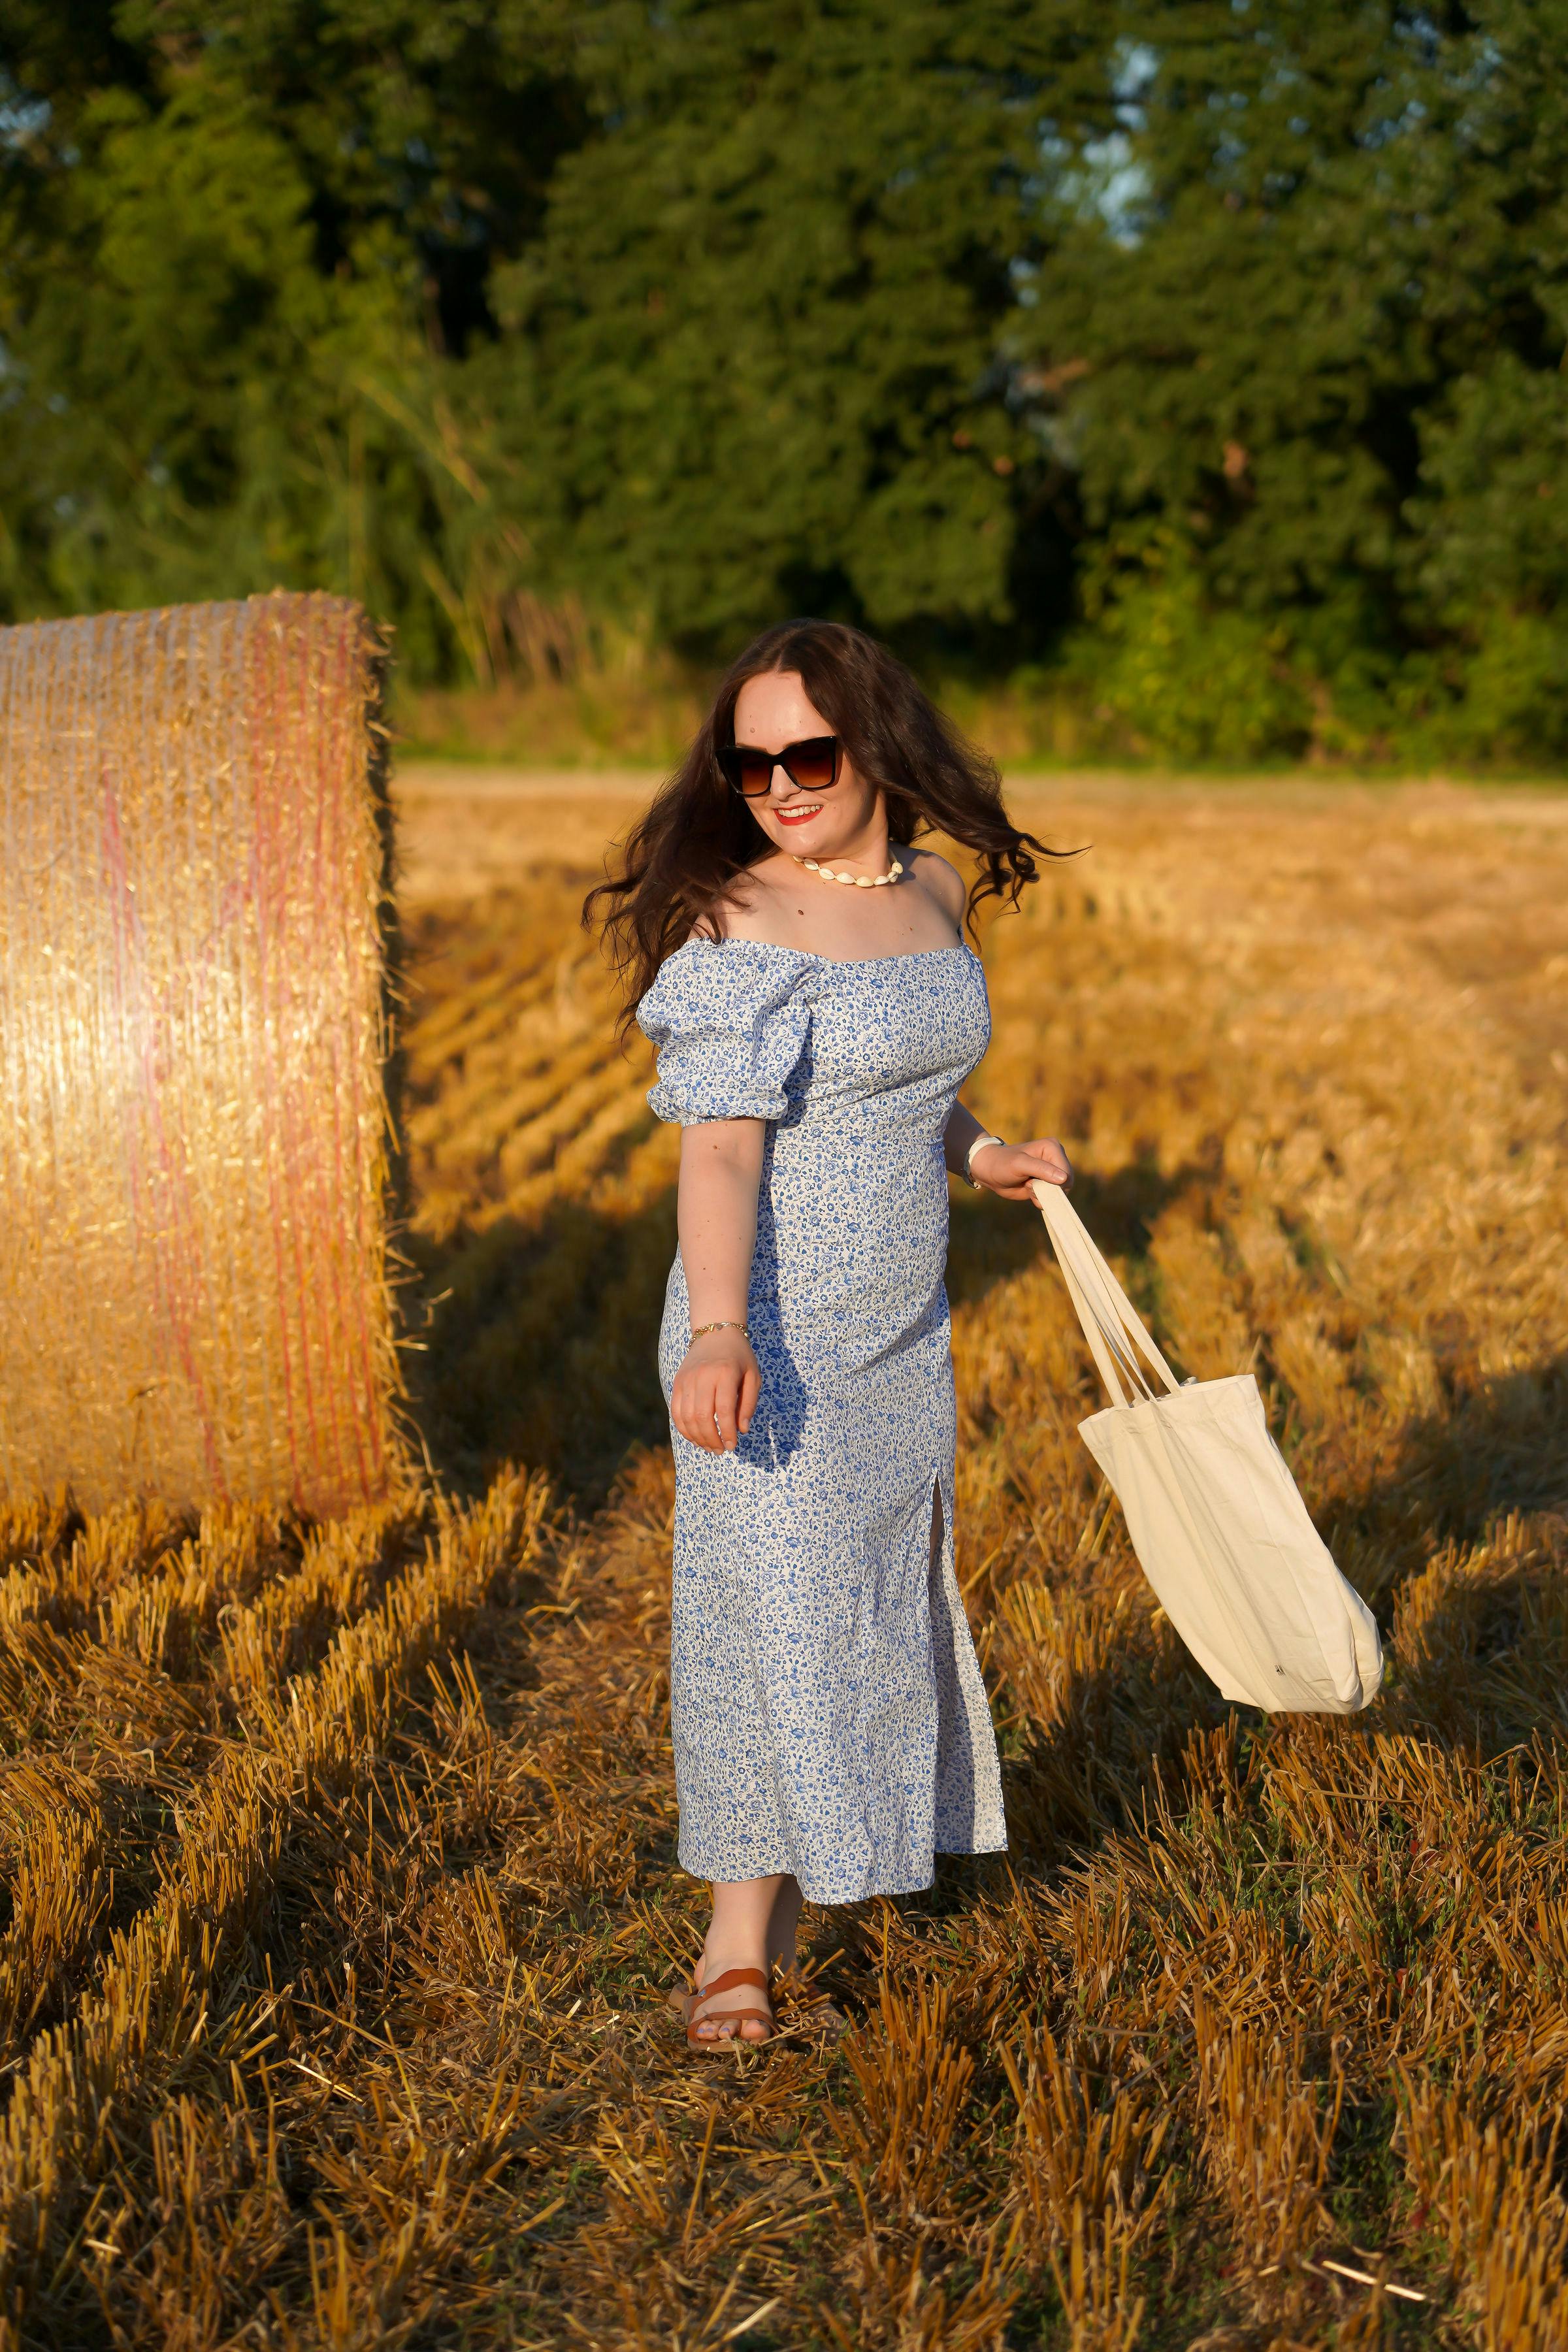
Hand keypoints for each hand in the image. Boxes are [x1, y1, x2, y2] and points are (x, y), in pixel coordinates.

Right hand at [671, 1328, 761, 1452]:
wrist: (715, 1333)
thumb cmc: (739, 1357)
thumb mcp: (753, 1376)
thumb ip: (749, 1403)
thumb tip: (742, 1430)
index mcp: (725, 1373)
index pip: (725, 1410)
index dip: (728, 1432)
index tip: (732, 1445)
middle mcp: (703, 1376)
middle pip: (702, 1416)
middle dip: (711, 1439)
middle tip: (720, 1450)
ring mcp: (687, 1379)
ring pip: (687, 1417)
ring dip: (697, 1437)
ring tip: (709, 1447)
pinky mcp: (677, 1382)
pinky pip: (676, 1411)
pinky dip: (684, 1428)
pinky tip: (696, 1437)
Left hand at [969, 1136, 1071, 1200]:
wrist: (991, 1172)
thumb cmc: (1003, 1163)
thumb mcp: (1020, 1164)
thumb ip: (1041, 1170)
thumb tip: (1064, 1178)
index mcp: (1053, 1148)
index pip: (1066, 1174)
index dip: (1052, 1185)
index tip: (1031, 1182)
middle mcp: (1057, 1158)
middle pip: (1066, 1185)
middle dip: (1047, 1190)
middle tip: (1028, 1184)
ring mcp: (1053, 1171)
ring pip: (1059, 1193)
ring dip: (1042, 1195)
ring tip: (1028, 1185)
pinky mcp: (1048, 1182)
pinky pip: (1052, 1197)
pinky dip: (1040, 1198)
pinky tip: (1029, 1189)